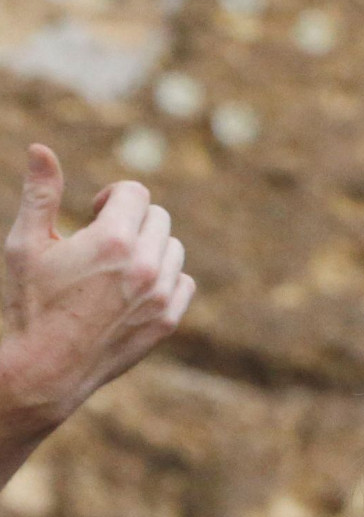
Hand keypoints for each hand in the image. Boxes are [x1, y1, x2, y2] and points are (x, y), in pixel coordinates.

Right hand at [0, 144, 193, 434]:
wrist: (47, 368)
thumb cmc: (31, 303)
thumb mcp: (27, 244)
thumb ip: (40, 194)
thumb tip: (41, 148)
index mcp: (112, 241)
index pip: (136, 193)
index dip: (113, 197)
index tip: (94, 212)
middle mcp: (144, 266)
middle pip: (157, 218)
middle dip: (132, 220)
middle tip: (102, 241)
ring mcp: (160, 295)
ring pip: (172, 249)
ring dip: (149, 248)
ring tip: (115, 266)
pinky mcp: (168, 320)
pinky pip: (183, 282)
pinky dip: (164, 278)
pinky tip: (134, 287)